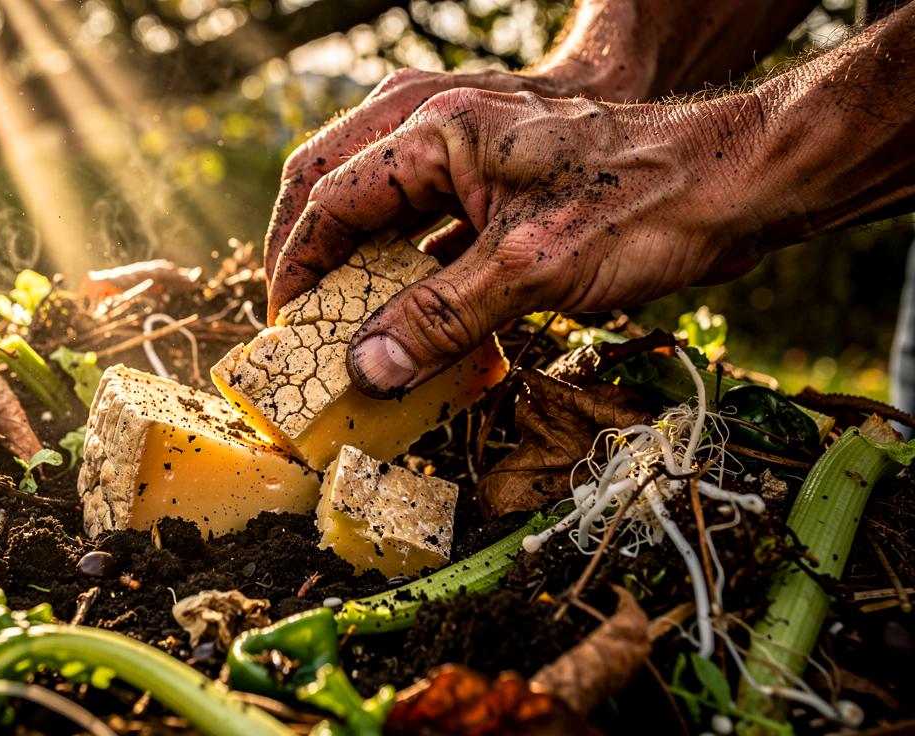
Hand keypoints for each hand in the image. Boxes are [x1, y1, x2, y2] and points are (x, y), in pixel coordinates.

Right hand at [267, 89, 767, 396]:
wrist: (733, 188)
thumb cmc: (641, 204)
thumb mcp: (529, 267)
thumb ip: (441, 318)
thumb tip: (368, 366)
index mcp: (436, 133)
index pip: (332, 198)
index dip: (299, 265)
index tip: (285, 326)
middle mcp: (448, 140)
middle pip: (349, 200)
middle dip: (319, 266)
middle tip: (302, 329)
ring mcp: (479, 169)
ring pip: (394, 224)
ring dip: (368, 279)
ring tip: (349, 337)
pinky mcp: (509, 200)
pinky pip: (440, 242)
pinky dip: (422, 286)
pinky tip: (421, 333)